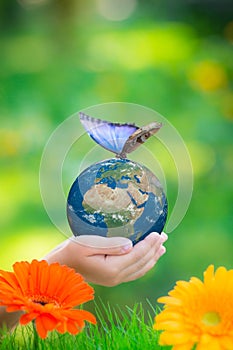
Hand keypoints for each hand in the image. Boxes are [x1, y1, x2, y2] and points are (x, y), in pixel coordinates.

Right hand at [45, 232, 167, 286]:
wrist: (61, 266)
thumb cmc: (71, 251)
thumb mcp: (87, 243)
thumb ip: (110, 245)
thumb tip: (131, 245)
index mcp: (111, 269)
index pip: (137, 255)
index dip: (150, 244)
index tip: (159, 232)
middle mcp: (116, 277)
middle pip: (142, 262)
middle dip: (154, 249)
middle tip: (164, 235)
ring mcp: (115, 279)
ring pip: (140, 269)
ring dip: (152, 257)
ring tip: (162, 246)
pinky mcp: (112, 278)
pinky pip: (134, 272)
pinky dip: (145, 264)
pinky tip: (149, 258)